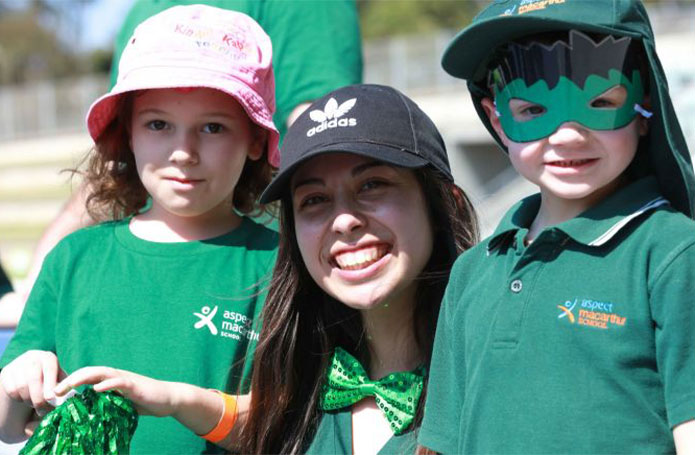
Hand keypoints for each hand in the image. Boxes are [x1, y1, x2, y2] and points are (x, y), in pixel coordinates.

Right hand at [0, 350, 64, 415]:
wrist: (29, 376)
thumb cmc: (49, 381)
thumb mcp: (58, 381)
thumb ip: (61, 388)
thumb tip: (62, 400)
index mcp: (48, 358)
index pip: (50, 369)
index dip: (50, 384)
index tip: (50, 399)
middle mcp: (33, 357)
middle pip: (34, 379)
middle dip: (38, 398)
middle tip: (42, 410)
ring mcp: (18, 364)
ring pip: (21, 386)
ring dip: (29, 400)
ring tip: (35, 404)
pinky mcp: (7, 372)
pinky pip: (11, 390)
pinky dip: (19, 398)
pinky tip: (25, 398)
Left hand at [55, 367, 178, 416]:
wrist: (168, 399)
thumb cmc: (145, 402)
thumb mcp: (121, 403)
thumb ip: (106, 403)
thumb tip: (87, 412)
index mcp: (111, 380)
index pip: (87, 377)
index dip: (71, 382)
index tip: (56, 393)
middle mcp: (116, 376)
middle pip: (90, 372)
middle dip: (71, 379)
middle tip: (55, 390)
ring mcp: (125, 379)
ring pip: (101, 373)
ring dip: (84, 377)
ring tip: (69, 385)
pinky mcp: (135, 385)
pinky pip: (119, 382)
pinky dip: (107, 384)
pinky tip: (96, 388)